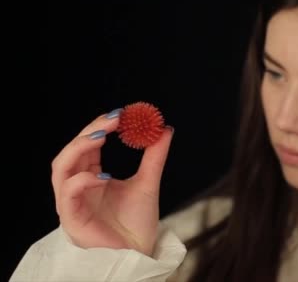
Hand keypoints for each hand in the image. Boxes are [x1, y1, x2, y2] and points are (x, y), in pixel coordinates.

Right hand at [51, 109, 173, 255]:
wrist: (139, 254)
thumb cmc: (137, 224)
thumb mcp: (149, 183)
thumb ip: (154, 157)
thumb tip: (165, 129)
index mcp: (92, 178)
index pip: (88, 146)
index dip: (99, 126)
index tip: (121, 113)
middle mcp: (78, 188)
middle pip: (71, 152)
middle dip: (89, 131)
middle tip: (114, 119)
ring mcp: (72, 204)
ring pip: (61, 168)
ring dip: (79, 148)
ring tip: (103, 136)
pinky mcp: (72, 220)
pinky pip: (68, 195)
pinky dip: (83, 181)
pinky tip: (103, 175)